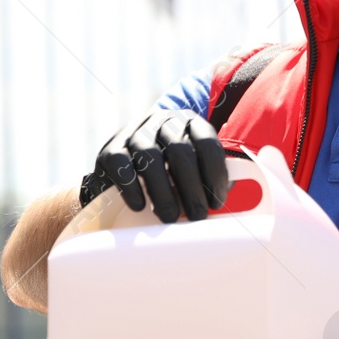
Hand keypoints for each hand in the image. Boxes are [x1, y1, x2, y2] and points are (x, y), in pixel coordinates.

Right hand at [80, 109, 229, 223]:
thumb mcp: (193, 167)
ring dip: (163, 191)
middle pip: (180, 151)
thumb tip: (228, 204)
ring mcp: (134, 132)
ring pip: (150, 156)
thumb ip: (210, 179)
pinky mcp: (110, 148)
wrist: (126, 166)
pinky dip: (131, 187)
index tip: (217, 203)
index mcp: (189, 122)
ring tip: (170, 217)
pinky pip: (120, 164)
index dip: (215, 175)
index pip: (207, 143)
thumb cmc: (171, 173)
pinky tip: (140, 206)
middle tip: (196, 216)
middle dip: (191, 188)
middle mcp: (162, 121)